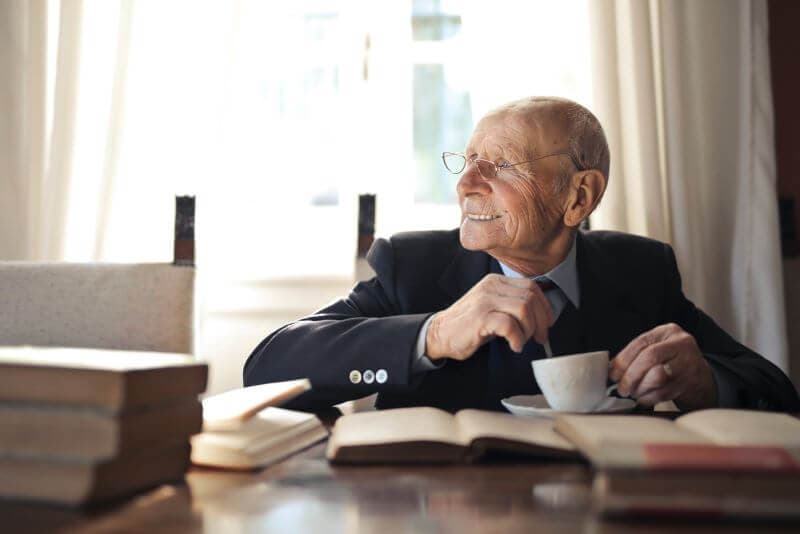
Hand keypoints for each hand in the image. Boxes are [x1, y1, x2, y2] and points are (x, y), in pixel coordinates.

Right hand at [426, 274, 553, 360]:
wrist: (441, 333)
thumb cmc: (469, 325)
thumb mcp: (492, 307)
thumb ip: (512, 305)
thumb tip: (542, 316)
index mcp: (496, 282)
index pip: (532, 287)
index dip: (544, 307)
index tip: (546, 324)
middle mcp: (491, 287)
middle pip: (531, 298)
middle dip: (540, 321)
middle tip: (538, 337)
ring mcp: (485, 301)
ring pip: (524, 309)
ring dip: (528, 330)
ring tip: (521, 341)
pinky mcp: (480, 317)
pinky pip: (510, 325)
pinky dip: (517, 338)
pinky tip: (513, 345)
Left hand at [609, 323, 717, 409]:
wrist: (701, 379)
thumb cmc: (672, 363)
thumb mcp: (657, 350)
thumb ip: (636, 355)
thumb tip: (611, 370)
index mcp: (668, 331)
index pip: (641, 343)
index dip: (623, 360)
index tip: (612, 374)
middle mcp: (681, 344)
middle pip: (649, 357)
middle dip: (630, 375)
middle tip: (621, 388)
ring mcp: (689, 363)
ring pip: (658, 376)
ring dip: (640, 388)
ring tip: (633, 393)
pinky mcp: (691, 382)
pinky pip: (664, 392)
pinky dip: (649, 398)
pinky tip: (644, 399)